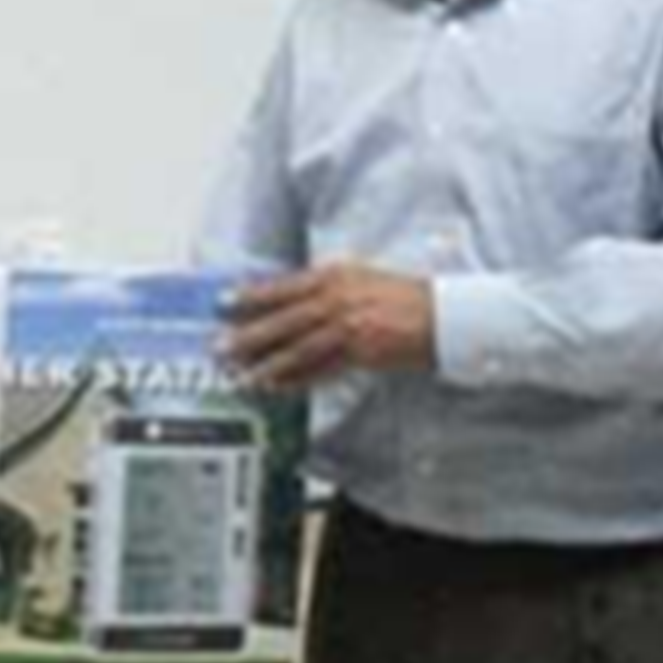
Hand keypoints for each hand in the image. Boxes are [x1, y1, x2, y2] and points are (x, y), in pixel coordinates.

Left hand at [220, 261, 433, 390]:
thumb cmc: (402, 294)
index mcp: (334, 276)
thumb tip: (289, 297)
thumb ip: (324, 285)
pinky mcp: (361, 354)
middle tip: (221, 346)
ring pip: (298, 347)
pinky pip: (321, 369)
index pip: (283, 286)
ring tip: (243, 375)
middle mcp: (337, 299)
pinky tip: (277, 386)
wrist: (441, 314)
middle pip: (284, 319)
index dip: (251, 296)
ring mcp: (349, 328)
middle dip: (249, 334)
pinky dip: (297, 379)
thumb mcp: (358, 277)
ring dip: (267, 363)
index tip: (224, 302)